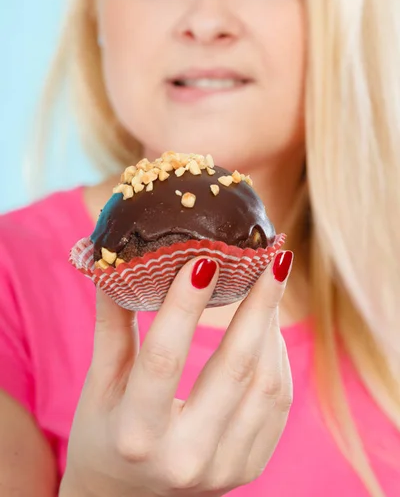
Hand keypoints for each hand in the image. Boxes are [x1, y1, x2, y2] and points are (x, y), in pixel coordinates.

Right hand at [60, 251, 292, 496]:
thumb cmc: (105, 432)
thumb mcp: (100, 382)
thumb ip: (112, 323)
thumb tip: (117, 260)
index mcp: (136, 433)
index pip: (164, 358)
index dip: (185, 305)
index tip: (206, 258)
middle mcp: (184, 457)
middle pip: (235, 369)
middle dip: (258, 305)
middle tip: (272, 257)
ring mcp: (223, 468)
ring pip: (266, 385)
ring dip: (272, 327)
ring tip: (270, 284)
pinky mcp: (249, 468)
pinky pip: (278, 404)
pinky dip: (278, 359)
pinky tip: (268, 328)